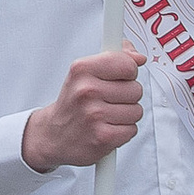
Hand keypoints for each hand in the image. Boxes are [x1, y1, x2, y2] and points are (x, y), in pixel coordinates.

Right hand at [21, 50, 142, 172]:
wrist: (55, 135)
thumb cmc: (74, 103)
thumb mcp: (86, 72)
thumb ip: (115, 58)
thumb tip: (139, 57)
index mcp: (82, 70)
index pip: (127, 64)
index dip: (128, 72)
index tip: (120, 76)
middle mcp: (86, 90)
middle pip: (136, 89)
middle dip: (127, 96)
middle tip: (108, 100)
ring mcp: (94, 115)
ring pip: (137, 111)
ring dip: (126, 115)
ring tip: (107, 115)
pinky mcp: (103, 137)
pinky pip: (132, 129)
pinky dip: (123, 131)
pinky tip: (107, 128)